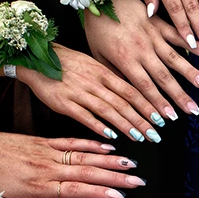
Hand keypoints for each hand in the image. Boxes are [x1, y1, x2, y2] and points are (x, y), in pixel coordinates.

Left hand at [0, 133, 143, 197]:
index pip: (75, 191)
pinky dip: (92, 144)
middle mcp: (47, 169)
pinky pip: (72, 142)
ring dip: (110, 161)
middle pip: (87, 174)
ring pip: (84, 157)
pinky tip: (110, 147)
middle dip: (115, 178)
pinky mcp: (44, 142)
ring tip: (132, 165)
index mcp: (37, 188)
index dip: (99, 194)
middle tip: (138, 183)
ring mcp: (47, 153)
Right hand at [16, 46, 166, 143]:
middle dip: (142, 119)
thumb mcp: (92, 64)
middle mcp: (95, 82)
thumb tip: (132, 92)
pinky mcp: (64, 103)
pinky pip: (84, 116)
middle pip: (124, 102)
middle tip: (156, 134)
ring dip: (126, 125)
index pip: (132, 89)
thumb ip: (111, 79)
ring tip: (140, 137)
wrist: (36, 59)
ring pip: (108, 110)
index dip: (148, 104)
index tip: (162, 117)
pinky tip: (111, 136)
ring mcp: (79, 92)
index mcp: (103, 71)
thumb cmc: (67, 63)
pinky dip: (99, 126)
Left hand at [84, 0, 198, 117]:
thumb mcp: (98, 54)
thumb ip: (115, 74)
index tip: (170, 118)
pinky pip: (177, 34)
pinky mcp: (157, 23)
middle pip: (164, 77)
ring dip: (190, 73)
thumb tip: (129, 94)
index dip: (158, 103)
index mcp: (125, 60)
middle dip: (179, 95)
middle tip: (193, 110)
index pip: (145, 87)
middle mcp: (141, 50)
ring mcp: (152, 35)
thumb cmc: (96, 27)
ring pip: (174, 57)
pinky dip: (192, 43)